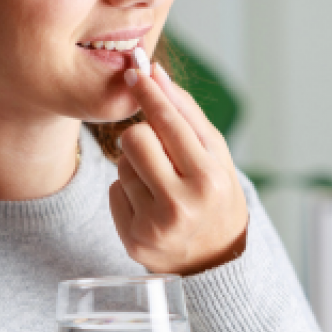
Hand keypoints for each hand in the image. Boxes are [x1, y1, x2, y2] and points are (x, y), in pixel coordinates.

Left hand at [110, 62, 249, 275]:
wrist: (215, 259)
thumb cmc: (217, 196)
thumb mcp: (216, 154)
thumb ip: (186, 113)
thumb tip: (155, 72)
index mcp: (208, 179)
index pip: (168, 123)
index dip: (149, 93)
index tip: (135, 72)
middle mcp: (181, 205)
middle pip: (135, 138)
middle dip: (144, 136)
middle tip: (160, 149)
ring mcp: (154, 226)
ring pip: (121, 164)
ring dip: (137, 166)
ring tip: (161, 184)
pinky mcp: (132, 239)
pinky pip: (114, 191)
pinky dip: (129, 191)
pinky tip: (151, 204)